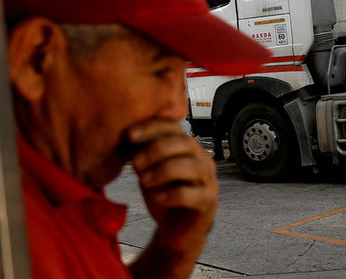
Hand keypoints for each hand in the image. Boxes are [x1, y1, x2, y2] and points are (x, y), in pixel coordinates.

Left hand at [127, 120, 217, 277]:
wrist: (177, 230)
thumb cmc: (164, 195)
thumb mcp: (149, 171)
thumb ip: (143, 154)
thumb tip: (124, 136)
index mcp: (188, 148)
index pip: (174, 127)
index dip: (152, 127)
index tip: (129, 135)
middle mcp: (202, 159)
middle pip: (186, 142)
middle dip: (157, 149)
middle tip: (135, 164)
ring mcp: (208, 180)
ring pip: (192, 166)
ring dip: (163, 171)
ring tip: (144, 182)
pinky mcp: (207, 201)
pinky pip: (192, 194)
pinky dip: (170, 195)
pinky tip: (155, 198)